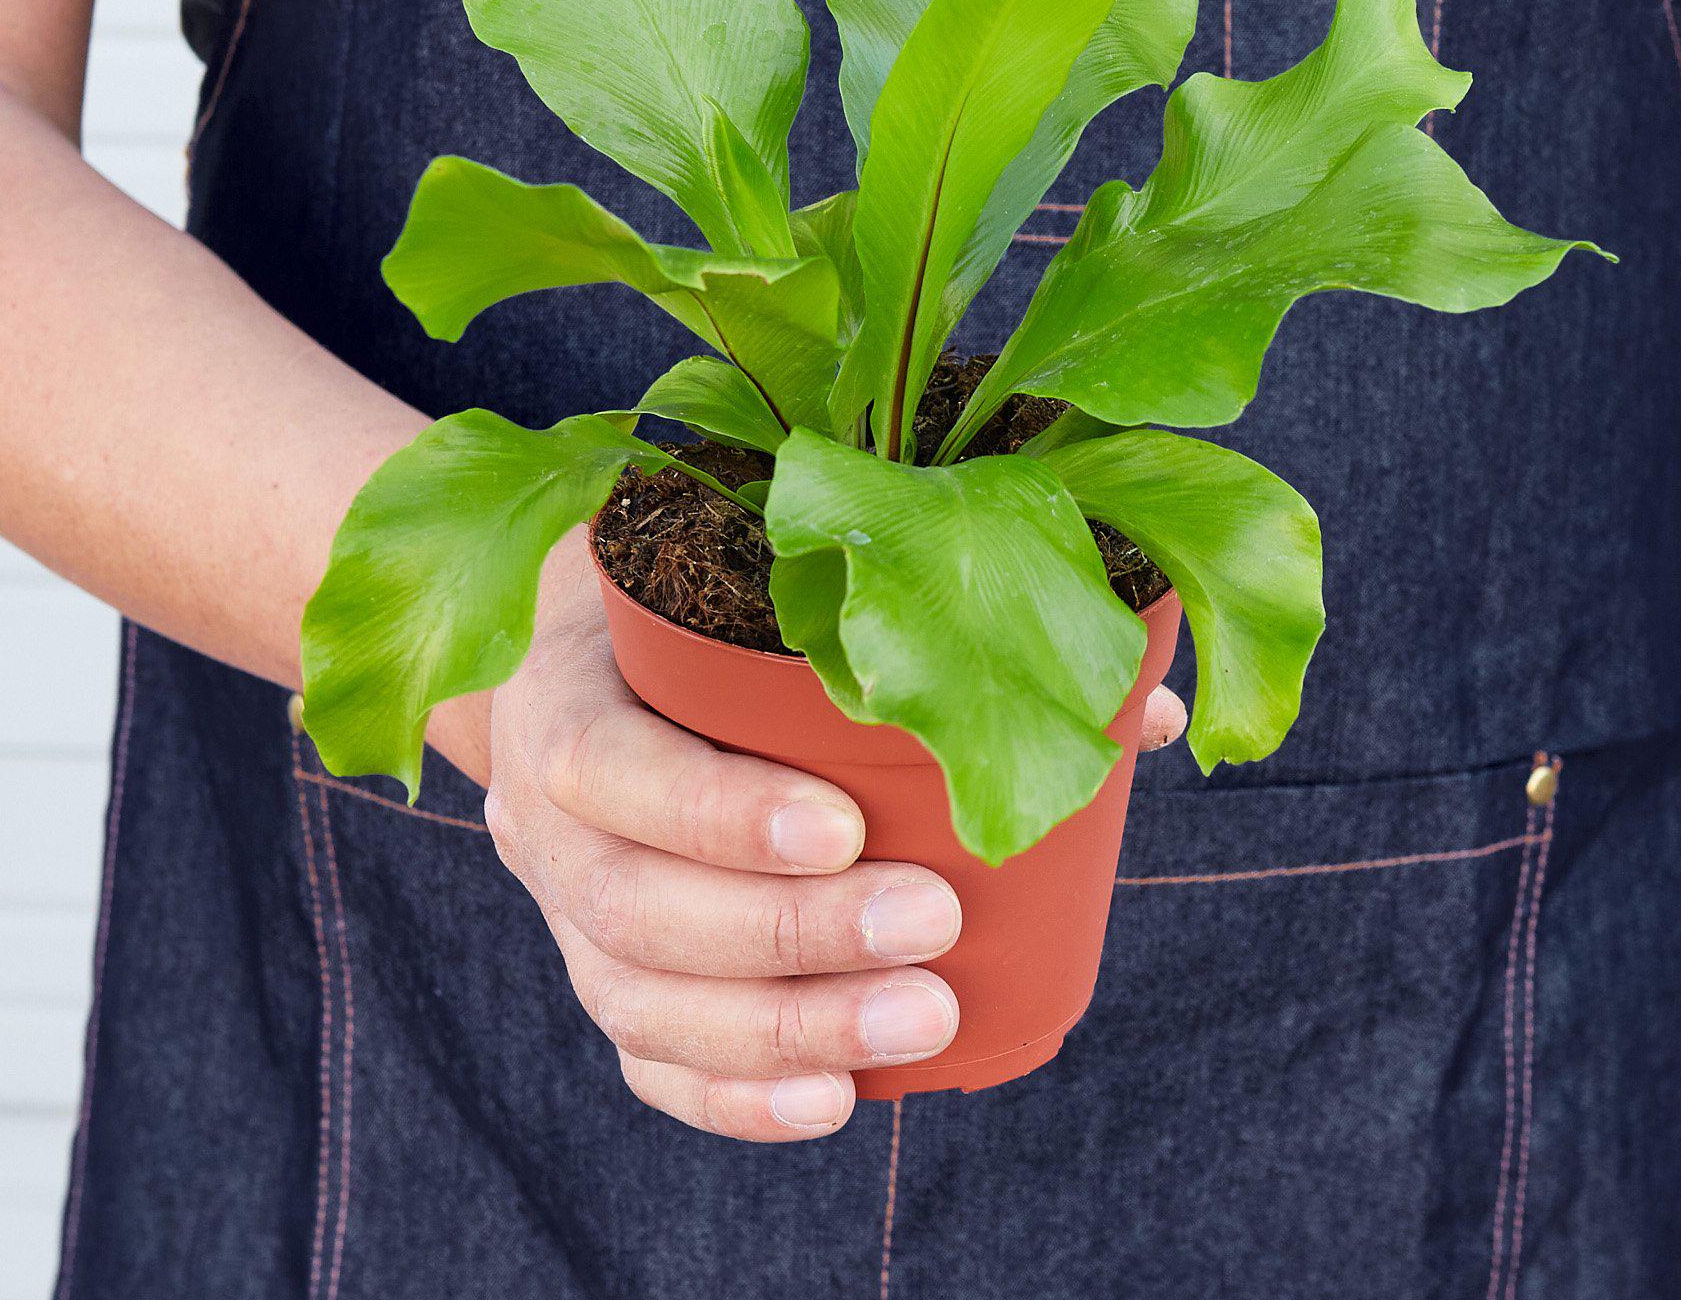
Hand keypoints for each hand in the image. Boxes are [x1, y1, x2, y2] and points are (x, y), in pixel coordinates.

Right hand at [438, 543, 1186, 1143]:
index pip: (609, 766)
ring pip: (641, 999)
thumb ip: (927, 621)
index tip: (849, 828)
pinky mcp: (601, 979)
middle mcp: (543, 818)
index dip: (718, 812)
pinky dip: (734, 1096)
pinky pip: (646, 1061)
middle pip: (634, 903)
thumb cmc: (704, 612)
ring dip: (783, 1026)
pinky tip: (834, 1098)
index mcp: (568, 691)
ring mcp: (562, 912)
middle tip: (930, 924)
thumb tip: (1137, 707)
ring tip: (921, 1018)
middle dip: (787, 932)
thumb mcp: (763, 581)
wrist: (587, 665)